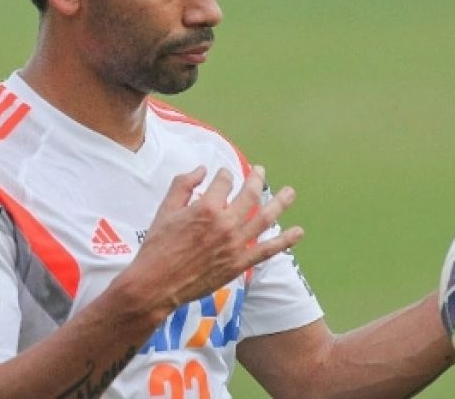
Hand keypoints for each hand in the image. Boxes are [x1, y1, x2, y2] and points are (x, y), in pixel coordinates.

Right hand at [127, 165, 302, 316]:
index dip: (224, 175)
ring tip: (290, 192)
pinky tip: (298, 232)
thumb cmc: (157, 246)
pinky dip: (284, 241)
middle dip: (256, 180)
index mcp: (207, 207)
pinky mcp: (239, 264)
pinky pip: (267, 250)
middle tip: (260, 171)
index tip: (222, 175)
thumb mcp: (165, 209)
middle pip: (249, 195)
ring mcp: (235, 245)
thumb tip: (201, 170)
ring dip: (279, 203)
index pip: (224, 181)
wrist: (156, 284)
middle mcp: (225, 223)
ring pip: (264, 218)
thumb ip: (183, 185)